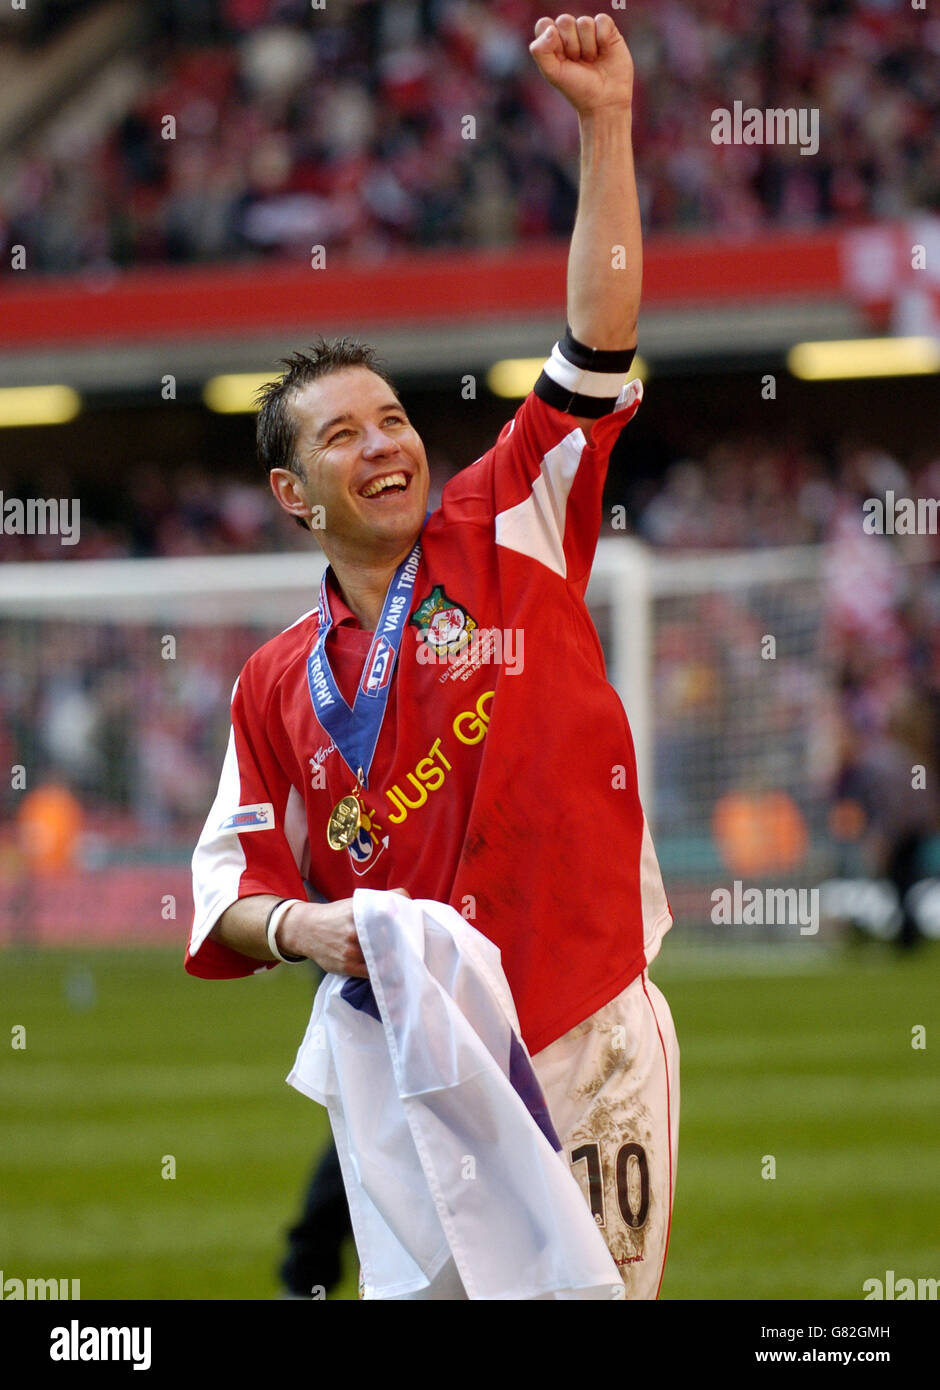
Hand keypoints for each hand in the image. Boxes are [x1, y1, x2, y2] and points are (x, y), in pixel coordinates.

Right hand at [279, 889, 410, 977]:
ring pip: (381, 959)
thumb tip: (408, 899)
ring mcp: (351, 950)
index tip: (415, 932)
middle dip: (403, 946)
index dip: (405, 926)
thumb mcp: (356, 903)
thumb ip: (381, 900)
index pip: (390, 917)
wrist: (306, 930)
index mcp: (360, 911)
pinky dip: (383, 974)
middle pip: (388, 940)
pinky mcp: (347, 966)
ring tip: (409, 965)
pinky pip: (371, 974)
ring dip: (395, 962)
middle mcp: (355, 931)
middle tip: (416, 951)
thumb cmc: (337, 916)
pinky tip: (394, 975)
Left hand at [529, 14, 633, 115]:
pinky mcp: (608, 30)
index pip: (544, 24)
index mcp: (552, 41)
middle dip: (571, 46)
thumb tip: (551, 29)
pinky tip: (604, 52)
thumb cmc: (577, 89)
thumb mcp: (552, 73)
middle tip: (577, 62)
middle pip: (564, 21)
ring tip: (591, 60)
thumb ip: (540, 51)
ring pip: (584, 22)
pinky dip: (602, 39)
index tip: (560, 59)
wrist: (604, 101)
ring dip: (588, 47)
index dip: (551, 41)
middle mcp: (570, 33)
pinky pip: (602, 20)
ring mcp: (589, 30)